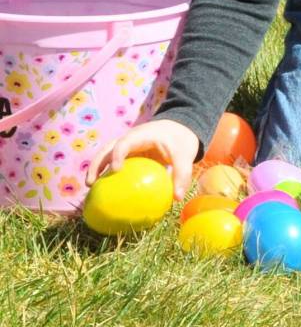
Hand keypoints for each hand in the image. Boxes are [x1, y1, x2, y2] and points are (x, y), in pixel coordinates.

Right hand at [86, 119, 200, 201]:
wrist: (179, 128)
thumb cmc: (180, 139)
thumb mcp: (185, 155)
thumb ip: (182, 174)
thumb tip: (177, 198)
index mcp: (142, 135)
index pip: (125, 142)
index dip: (118, 154)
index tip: (115, 170)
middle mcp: (130, 138)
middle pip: (108, 148)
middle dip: (97, 163)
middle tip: (90, 183)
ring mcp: (127, 146)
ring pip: (106, 155)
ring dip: (96, 169)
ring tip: (90, 189)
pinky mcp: (128, 154)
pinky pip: (114, 163)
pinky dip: (107, 174)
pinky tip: (105, 193)